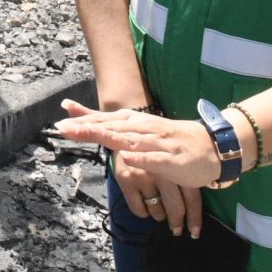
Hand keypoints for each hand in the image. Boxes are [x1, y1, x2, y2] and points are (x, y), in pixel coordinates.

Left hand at [57, 100, 222, 233]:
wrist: (211, 147)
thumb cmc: (168, 138)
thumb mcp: (136, 128)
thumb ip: (107, 123)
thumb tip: (73, 112)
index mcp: (134, 122)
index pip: (104, 120)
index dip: (82, 122)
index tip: (60, 126)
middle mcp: (144, 128)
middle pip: (112, 128)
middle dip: (88, 128)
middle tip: (65, 130)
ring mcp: (158, 142)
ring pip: (131, 140)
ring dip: (110, 137)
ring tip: (90, 134)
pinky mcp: (172, 159)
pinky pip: (155, 158)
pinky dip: (142, 157)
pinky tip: (128, 156)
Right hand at [111, 152, 204, 238]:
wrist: (125, 127)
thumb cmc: (152, 145)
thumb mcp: (170, 156)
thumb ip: (180, 175)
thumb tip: (191, 205)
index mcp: (178, 167)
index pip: (191, 197)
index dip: (194, 217)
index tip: (195, 232)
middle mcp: (163, 173)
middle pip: (175, 207)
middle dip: (176, 223)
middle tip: (176, 230)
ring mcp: (144, 176)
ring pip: (157, 210)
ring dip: (160, 216)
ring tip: (160, 215)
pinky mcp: (127, 179)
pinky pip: (138, 208)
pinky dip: (143, 212)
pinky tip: (145, 210)